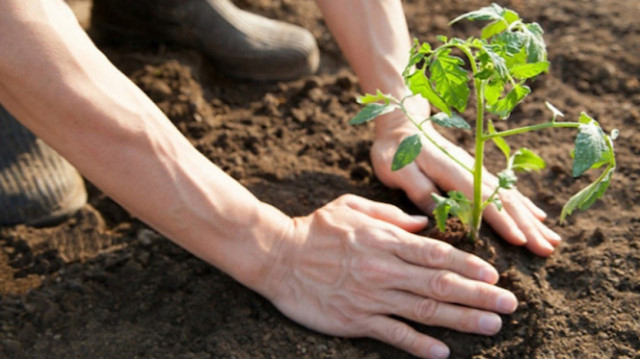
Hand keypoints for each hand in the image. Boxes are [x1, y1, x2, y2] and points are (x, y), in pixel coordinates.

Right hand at [262, 194, 516, 358]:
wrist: (277, 256)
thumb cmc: (315, 229)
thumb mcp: (351, 207)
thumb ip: (390, 214)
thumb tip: (422, 223)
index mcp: (385, 240)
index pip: (436, 254)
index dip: (469, 266)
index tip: (494, 276)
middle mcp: (384, 269)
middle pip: (439, 284)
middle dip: (478, 296)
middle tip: (509, 306)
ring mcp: (371, 296)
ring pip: (424, 310)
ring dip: (461, 320)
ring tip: (491, 326)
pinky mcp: (355, 319)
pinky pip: (393, 334)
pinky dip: (419, 345)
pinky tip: (442, 353)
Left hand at [371, 102, 561, 256]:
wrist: (402, 124)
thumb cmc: (396, 151)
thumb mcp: (398, 170)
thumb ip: (419, 189)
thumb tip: (440, 215)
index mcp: (453, 172)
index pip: (483, 200)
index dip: (502, 221)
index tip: (521, 241)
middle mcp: (472, 171)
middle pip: (505, 201)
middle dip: (527, 226)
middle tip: (547, 250)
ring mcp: (477, 171)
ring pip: (511, 197)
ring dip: (532, 219)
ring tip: (553, 240)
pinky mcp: (476, 172)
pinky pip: (506, 190)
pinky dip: (524, 205)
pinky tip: (538, 218)